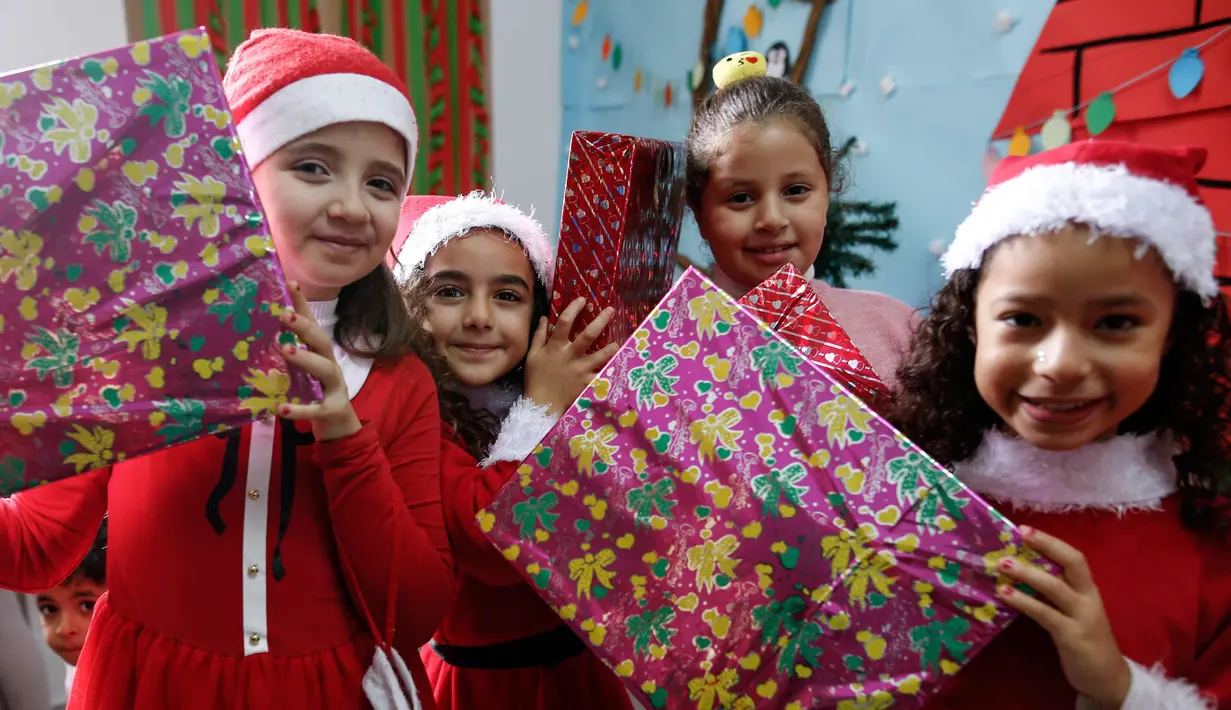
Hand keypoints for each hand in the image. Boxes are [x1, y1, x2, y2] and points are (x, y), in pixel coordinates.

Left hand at [277, 282, 362, 441]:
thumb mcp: (301, 371)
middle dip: (305, 327)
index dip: (303, 304)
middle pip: (322, 341)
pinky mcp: (333, 410)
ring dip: (306, 358)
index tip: (290, 283)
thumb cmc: (315, 393)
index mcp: (320, 354)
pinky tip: (281, 409)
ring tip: (285, 350)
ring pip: (325, 369)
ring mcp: (334, 388)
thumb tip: (255, 336)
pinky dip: (300, 410)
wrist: (339, 426)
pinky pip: (317, 409)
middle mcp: (330, 365)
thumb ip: (287, 354)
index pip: (312, 324)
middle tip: (284, 316)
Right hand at [524, 297, 620, 415]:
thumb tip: (543, 317)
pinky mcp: (587, 382)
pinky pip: (602, 375)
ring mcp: (581, 369)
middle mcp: (571, 355)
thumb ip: (538, 335)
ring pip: (601, 355)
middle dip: (601, 320)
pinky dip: (610, 370)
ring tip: (618, 342)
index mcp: (556, 346)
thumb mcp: (532, 355)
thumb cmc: (535, 378)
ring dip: (612, 347)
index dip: (574, 308)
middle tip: (611, 310)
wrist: (542, 404)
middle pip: (589, 335)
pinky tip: (618, 366)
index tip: (583, 299)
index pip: (565, 321)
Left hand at [998, 527, 1130, 708]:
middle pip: (1072, 563)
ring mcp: (1082, 617)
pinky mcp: (1072, 636)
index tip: (1024, 529)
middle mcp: (1088, 598)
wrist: (1107, 678)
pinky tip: (1005, 594)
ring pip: (1056, 587)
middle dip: (1046, 545)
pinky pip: (1045, 614)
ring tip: (1002, 564)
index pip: (1074, 558)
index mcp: (1089, 589)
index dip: (1051, 542)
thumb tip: (1019, 571)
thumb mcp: (1072, 611)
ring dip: (1027, 573)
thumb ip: (1053, 593)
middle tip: (1018, 535)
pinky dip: (1023, 602)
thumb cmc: (1084, 639)